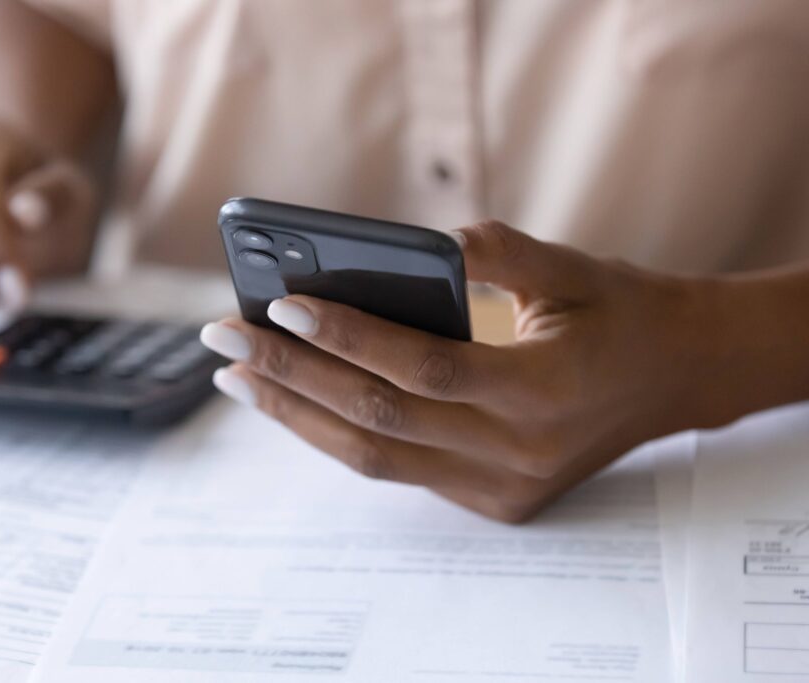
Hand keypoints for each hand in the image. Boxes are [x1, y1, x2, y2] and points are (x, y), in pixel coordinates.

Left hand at [199, 221, 721, 522]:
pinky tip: (295, 400)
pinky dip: (338, 434)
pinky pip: (396, 468)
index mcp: (547, 392)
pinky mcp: (491, 501)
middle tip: (226, 339)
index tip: (282, 305)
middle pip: (382, 420)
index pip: (427, 369)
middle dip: (293, 378)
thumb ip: (496, 251)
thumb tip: (414, 245)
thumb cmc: (621, 312)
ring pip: (376, 459)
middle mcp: (520, 453)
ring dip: (298, 417)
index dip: (351, 338)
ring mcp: (503, 488)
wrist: (675, 376)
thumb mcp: (572, 267)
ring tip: (240, 377)